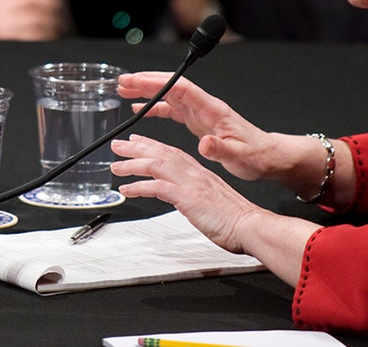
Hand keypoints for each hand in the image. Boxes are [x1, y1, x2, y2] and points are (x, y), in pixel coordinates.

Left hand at [111, 133, 262, 252]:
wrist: (251, 225)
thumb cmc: (237, 219)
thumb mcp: (212, 202)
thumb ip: (196, 197)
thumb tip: (184, 200)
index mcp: (200, 173)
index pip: (172, 153)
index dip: (152, 146)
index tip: (137, 142)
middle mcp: (194, 173)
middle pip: (161, 153)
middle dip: (136, 148)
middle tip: (118, 146)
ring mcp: (191, 183)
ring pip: (156, 165)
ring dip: (133, 165)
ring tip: (116, 167)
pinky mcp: (188, 197)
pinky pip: (158, 187)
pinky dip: (140, 187)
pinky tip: (128, 190)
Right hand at [115, 71, 288, 182]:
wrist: (267, 157)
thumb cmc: (255, 155)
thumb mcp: (238, 156)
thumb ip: (220, 149)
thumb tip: (204, 143)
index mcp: (212, 110)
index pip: (181, 89)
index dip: (157, 83)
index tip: (136, 81)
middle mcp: (204, 107)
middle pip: (171, 87)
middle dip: (146, 82)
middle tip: (123, 82)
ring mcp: (201, 113)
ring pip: (169, 96)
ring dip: (148, 92)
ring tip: (126, 91)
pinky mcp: (199, 122)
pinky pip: (173, 109)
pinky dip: (156, 107)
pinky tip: (143, 109)